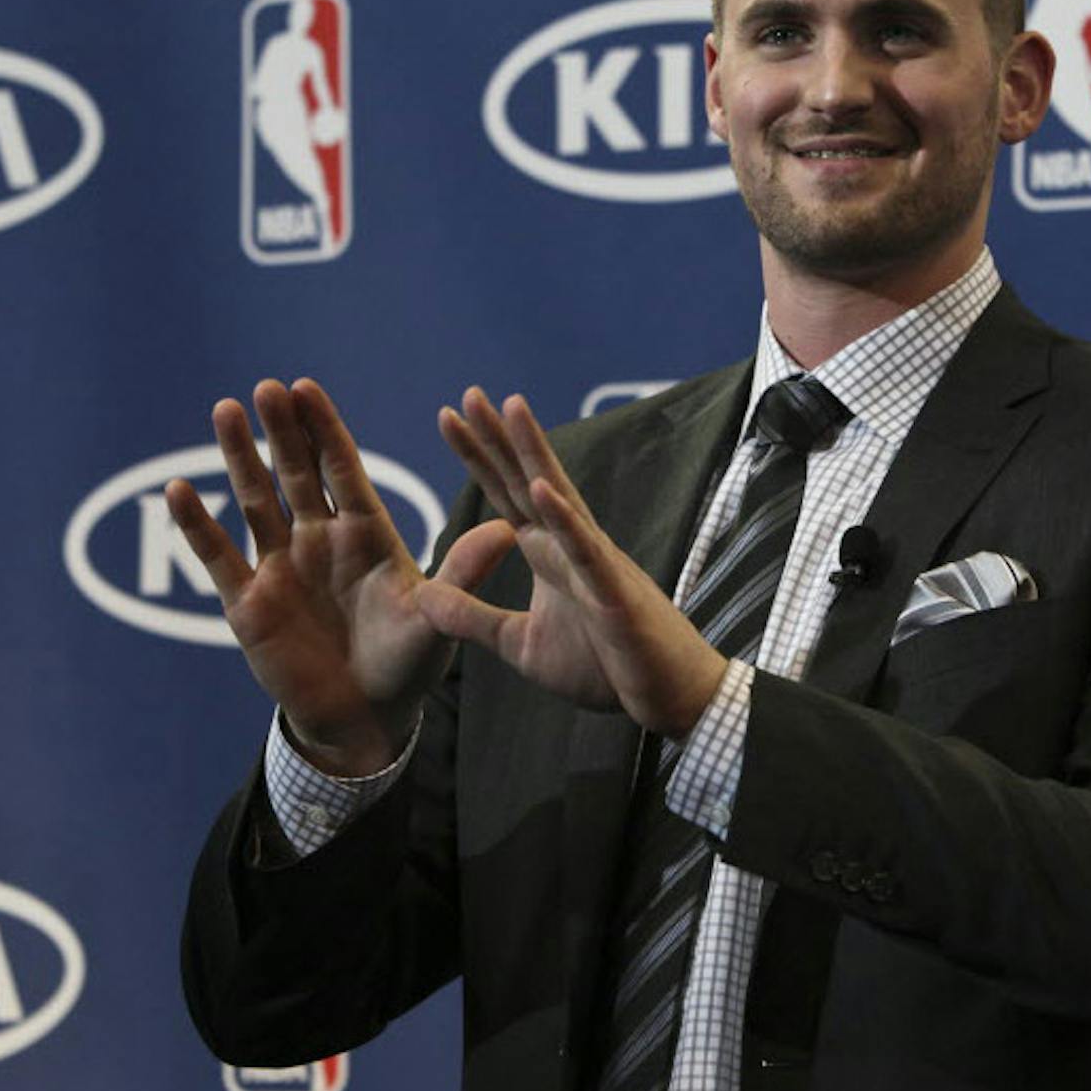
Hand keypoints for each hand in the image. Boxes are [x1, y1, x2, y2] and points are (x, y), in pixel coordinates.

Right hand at [165, 378, 500, 776]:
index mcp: (365, 534)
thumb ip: (463, 573)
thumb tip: (507, 531)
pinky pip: (219, 557)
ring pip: (255, 501)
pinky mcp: (248, 603)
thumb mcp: (437, 618)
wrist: (367, 719)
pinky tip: (179, 489)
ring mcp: (280, 567)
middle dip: (282, 431)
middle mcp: (319, 539)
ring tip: (225, 410)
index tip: (306, 388)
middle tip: (266, 387)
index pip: (342, 469)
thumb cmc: (409, 663)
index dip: (324, 430)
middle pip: (296, 473)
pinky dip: (198, 525)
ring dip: (239, 458)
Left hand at [419, 388, 727, 737]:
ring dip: (536, 454)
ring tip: (511, 409)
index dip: (479, 458)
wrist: (668, 697)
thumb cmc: (606, 668)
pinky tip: (543, 489)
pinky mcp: (614, 593)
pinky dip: (564, 520)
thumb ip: (473, 619)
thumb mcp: (521, 646)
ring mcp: (595, 563)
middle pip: (528, 481)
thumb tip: (423, 596)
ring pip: (560, 498)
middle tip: (470, 393)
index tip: (449, 416)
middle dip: (499, 439)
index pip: (506, 495)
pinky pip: (586, 551)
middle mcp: (571, 547)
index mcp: (549, 556)